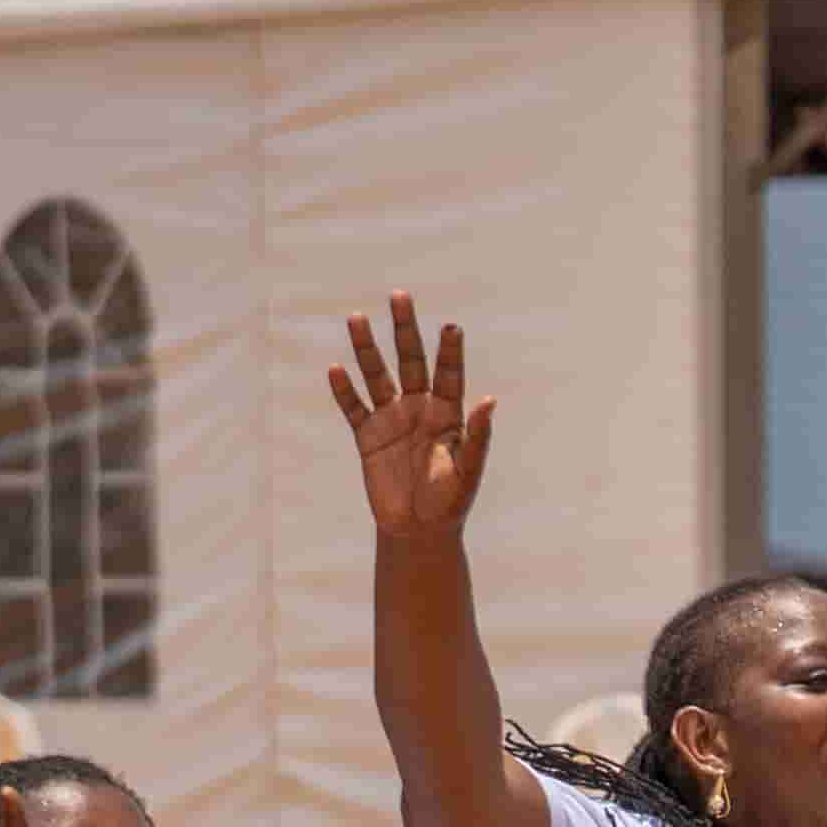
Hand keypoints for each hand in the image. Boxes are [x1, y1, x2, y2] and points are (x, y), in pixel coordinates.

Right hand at [328, 297, 495, 536]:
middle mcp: (419, 408)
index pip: (449, 373)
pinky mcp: (368, 437)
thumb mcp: (469, 470)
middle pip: (410, 361)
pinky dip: (344, 391)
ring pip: (377, 376)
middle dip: (404, 330)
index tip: (452, 326)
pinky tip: (336, 369)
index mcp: (448, 413)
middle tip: (399, 296)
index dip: (450, 351)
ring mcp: (391, 419)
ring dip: (366, 349)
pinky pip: (354, 408)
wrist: (419, 530)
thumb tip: (490, 401)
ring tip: (356, 318)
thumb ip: (479, 436)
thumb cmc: (451, 501)